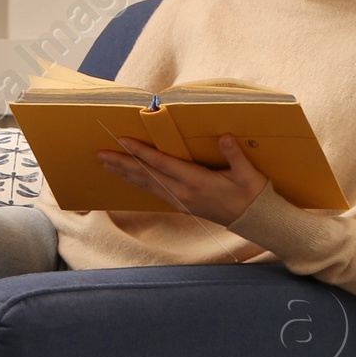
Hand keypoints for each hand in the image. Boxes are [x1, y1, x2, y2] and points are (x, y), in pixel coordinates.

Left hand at [97, 134, 269, 227]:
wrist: (255, 220)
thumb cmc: (253, 194)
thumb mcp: (248, 173)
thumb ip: (234, 154)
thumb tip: (223, 136)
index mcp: (196, 181)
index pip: (162, 164)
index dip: (141, 152)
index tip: (123, 141)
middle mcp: (183, 192)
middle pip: (146, 176)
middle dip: (123, 164)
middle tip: (100, 155)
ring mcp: (181, 201)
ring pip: (147, 185)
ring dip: (126, 174)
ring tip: (107, 165)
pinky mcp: (183, 205)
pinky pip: (155, 192)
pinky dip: (139, 183)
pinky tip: (130, 178)